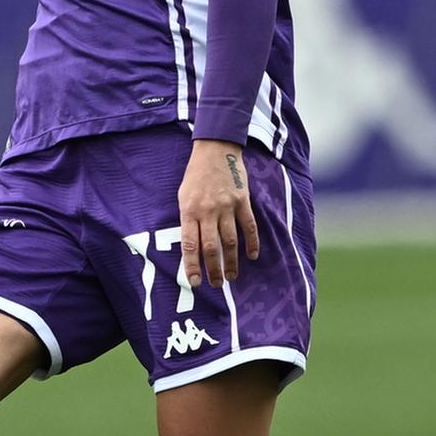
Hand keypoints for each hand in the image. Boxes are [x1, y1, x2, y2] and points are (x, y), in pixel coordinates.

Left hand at [176, 139, 261, 288]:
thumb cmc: (195, 176)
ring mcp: (227, 206)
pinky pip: (249, 226)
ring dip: (232, 262)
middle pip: (212, 248)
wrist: (215, 150)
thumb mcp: (183, 196)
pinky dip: (252, 242)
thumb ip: (188, 220)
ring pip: (230, 241)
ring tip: (232, 277)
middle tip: (216, 285)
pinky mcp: (243, 201)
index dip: (192, 266)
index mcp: (189, 210)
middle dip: (214, 270)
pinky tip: (252, 256)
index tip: (195, 282)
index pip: (190, 245)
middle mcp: (208, 211)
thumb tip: (192, 247)